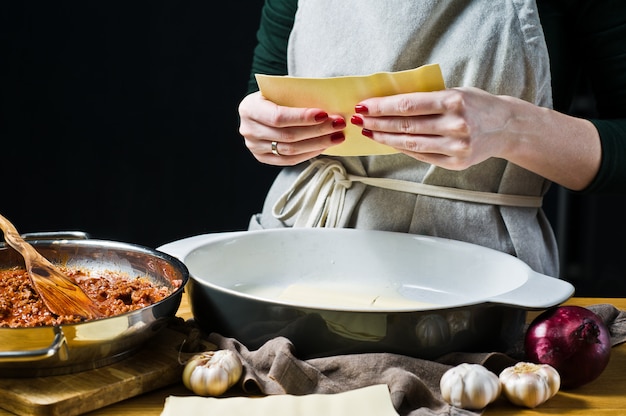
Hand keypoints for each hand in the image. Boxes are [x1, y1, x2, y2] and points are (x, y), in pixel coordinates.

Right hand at [238, 91, 345, 165]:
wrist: (263, 108)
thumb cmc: (276, 95)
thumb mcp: (282, 88)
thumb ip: (298, 93)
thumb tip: (328, 99)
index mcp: (249, 108)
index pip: (278, 116)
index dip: (302, 117)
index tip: (324, 114)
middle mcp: (248, 129)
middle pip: (287, 136)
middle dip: (317, 131)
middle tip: (338, 124)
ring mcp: (254, 147)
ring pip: (290, 150)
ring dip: (318, 143)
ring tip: (337, 136)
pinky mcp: (263, 158)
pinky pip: (289, 160)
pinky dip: (309, 153)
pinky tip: (324, 146)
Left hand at [349, 87, 517, 169]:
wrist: (506, 127)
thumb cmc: (476, 104)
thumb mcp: (454, 92)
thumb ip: (426, 99)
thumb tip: (388, 103)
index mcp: (454, 101)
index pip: (408, 105)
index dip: (382, 107)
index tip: (364, 106)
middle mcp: (456, 125)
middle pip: (406, 126)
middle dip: (378, 123)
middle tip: (359, 120)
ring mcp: (456, 147)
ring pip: (410, 144)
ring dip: (385, 138)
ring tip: (369, 132)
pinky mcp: (455, 163)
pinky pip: (421, 156)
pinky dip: (402, 149)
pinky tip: (389, 142)